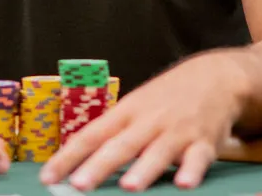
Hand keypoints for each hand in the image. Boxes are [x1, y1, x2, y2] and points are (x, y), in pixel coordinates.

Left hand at [40, 51, 243, 190]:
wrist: (214, 76)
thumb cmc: (166, 98)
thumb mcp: (136, 107)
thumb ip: (114, 133)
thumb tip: (79, 161)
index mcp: (127, 113)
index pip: (91, 135)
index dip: (69, 157)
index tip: (48, 177)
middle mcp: (149, 121)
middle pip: (121, 145)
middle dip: (100, 166)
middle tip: (80, 186)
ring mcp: (177, 131)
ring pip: (158, 152)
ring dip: (144, 169)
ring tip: (129, 187)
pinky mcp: (205, 141)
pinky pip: (198, 158)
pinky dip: (192, 170)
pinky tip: (183, 184)